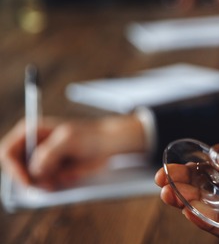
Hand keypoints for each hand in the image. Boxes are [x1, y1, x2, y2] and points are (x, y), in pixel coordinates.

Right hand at [0, 115, 145, 189]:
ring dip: (47, 182)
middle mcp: (30, 147)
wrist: (109, 143)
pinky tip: (72, 175)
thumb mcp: (69, 140)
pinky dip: (57, 184)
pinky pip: (45, 185)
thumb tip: (35, 170)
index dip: (13, 169)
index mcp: (30, 131)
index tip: (28, 181)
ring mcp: (39, 161)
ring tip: (67, 174)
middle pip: (16, 171)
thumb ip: (49, 153)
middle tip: (51, 184)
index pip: (7, 152)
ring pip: (31, 181)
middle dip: (32, 180)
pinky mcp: (50, 173)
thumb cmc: (89, 135)